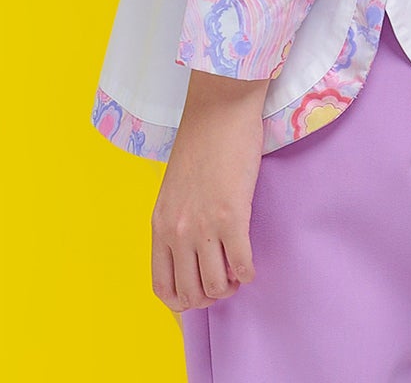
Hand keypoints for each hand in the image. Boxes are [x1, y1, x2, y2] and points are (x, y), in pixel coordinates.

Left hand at [150, 72, 268, 315]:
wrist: (220, 108)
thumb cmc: (201, 143)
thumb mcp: (174, 189)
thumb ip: (177, 221)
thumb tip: (191, 253)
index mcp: (160, 224)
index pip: (162, 286)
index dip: (183, 301)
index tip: (199, 293)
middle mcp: (177, 231)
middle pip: (191, 294)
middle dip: (210, 296)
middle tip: (224, 280)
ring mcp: (203, 226)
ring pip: (216, 286)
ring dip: (230, 286)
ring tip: (237, 270)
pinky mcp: (232, 216)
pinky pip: (241, 266)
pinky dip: (248, 272)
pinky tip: (250, 263)